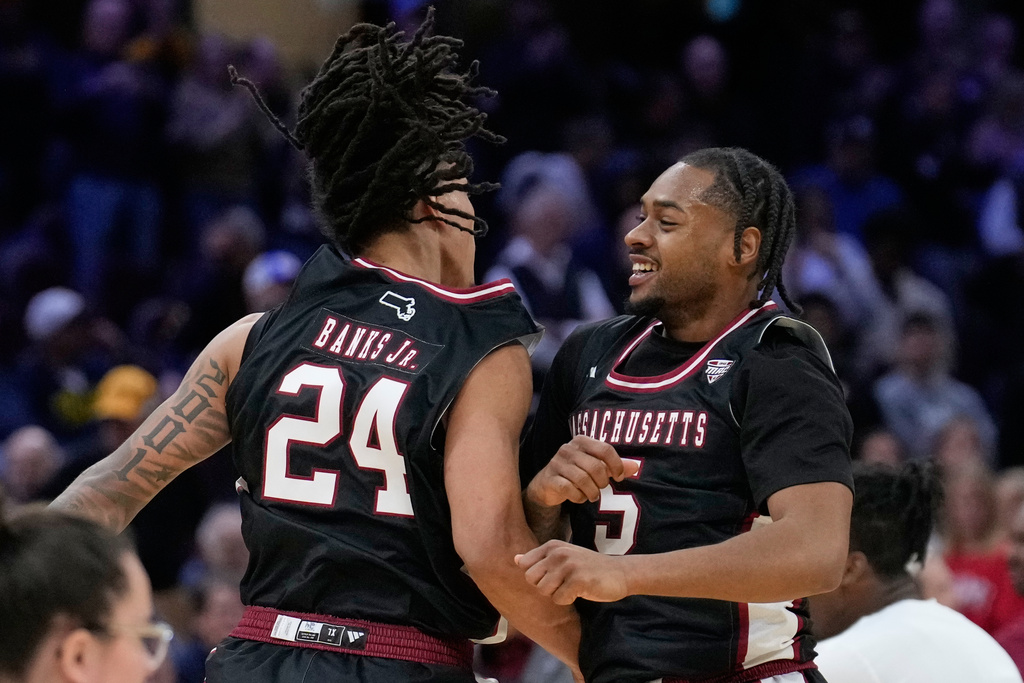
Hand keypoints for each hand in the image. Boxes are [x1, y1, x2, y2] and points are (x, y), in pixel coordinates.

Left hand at [515, 540, 629, 604]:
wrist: (620, 573)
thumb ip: (539, 559)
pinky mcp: (578, 579)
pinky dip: (568, 600)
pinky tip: (581, 591)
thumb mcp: (563, 557)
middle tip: (563, 583)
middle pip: (530, 579)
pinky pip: (559, 599)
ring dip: (557, 594)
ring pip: (543, 590)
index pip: (524, 565)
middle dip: (545, 586)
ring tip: (572, 586)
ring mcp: (568, 565)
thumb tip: (515, 559)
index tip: (553, 575)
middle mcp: (558, 552)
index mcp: (552, 545)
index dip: (536, 576)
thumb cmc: (588, 567)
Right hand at [525, 435, 639, 507]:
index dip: (617, 465)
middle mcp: (568, 449)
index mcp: (581, 441)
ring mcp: (557, 463)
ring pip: (583, 479)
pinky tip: (579, 497)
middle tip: (601, 488)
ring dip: (592, 492)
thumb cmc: (576, 473)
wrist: (547, 485)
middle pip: (596, 467)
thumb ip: (615, 465)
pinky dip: (578, 497)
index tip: (620, 477)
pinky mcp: (550, 479)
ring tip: (592, 495)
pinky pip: (569, 489)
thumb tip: (636, 466)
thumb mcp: (596, 466)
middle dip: (603, 482)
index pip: (605, 449)